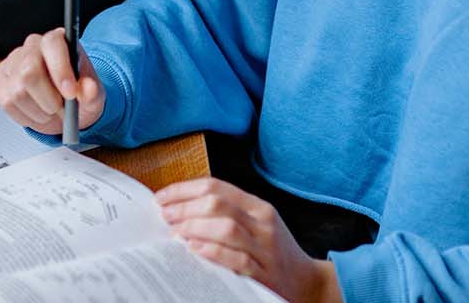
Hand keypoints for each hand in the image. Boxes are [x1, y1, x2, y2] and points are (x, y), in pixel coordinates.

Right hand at [0, 28, 104, 133]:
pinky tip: (37, 112)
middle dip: (48, 98)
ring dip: (39, 111)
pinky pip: (8, 104)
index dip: (60, 69)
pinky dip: (26, 116)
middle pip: (29, 70)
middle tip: (60, 108)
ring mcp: (12, 64)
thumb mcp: (92, 96)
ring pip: (18, 92)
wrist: (64, 108)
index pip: (52, 43)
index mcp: (57, 41)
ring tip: (50, 110)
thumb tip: (89, 89)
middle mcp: (31, 48)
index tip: (70, 92)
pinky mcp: (0, 83)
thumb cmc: (77, 94)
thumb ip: (92, 92)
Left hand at [157, 178, 342, 302]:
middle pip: (218, 204)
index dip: (184, 189)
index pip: (216, 186)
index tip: (161, 197)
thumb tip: (181, 209)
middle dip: (184, 208)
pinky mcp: (263, 273)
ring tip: (174, 233)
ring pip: (226, 227)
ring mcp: (264, 248)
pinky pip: (236, 258)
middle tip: (164, 216)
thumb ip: (228, 214)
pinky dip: (212, 251)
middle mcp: (262, 223)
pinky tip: (194, 249)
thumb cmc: (273, 252)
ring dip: (194, 227)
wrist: (307, 282)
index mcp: (258, 206)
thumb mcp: (257, 224)